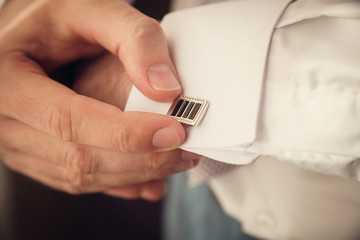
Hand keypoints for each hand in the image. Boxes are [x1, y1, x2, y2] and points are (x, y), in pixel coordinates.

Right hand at [0, 0, 197, 199]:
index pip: (70, 121)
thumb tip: (166, 89)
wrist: (35, 34)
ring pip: (82, 176)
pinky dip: (118, 182)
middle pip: (79, 157)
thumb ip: (134, 39)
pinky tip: (150, 179)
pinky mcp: (39, 156)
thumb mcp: (91, 10)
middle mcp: (7, 122)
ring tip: (176, 161)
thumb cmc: (58, 18)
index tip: (174, 132)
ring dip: (135, 174)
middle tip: (186, 150)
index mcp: (8, 82)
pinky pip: (79, 180)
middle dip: (140, 160)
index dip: (125, 133)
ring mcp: (20, 145)